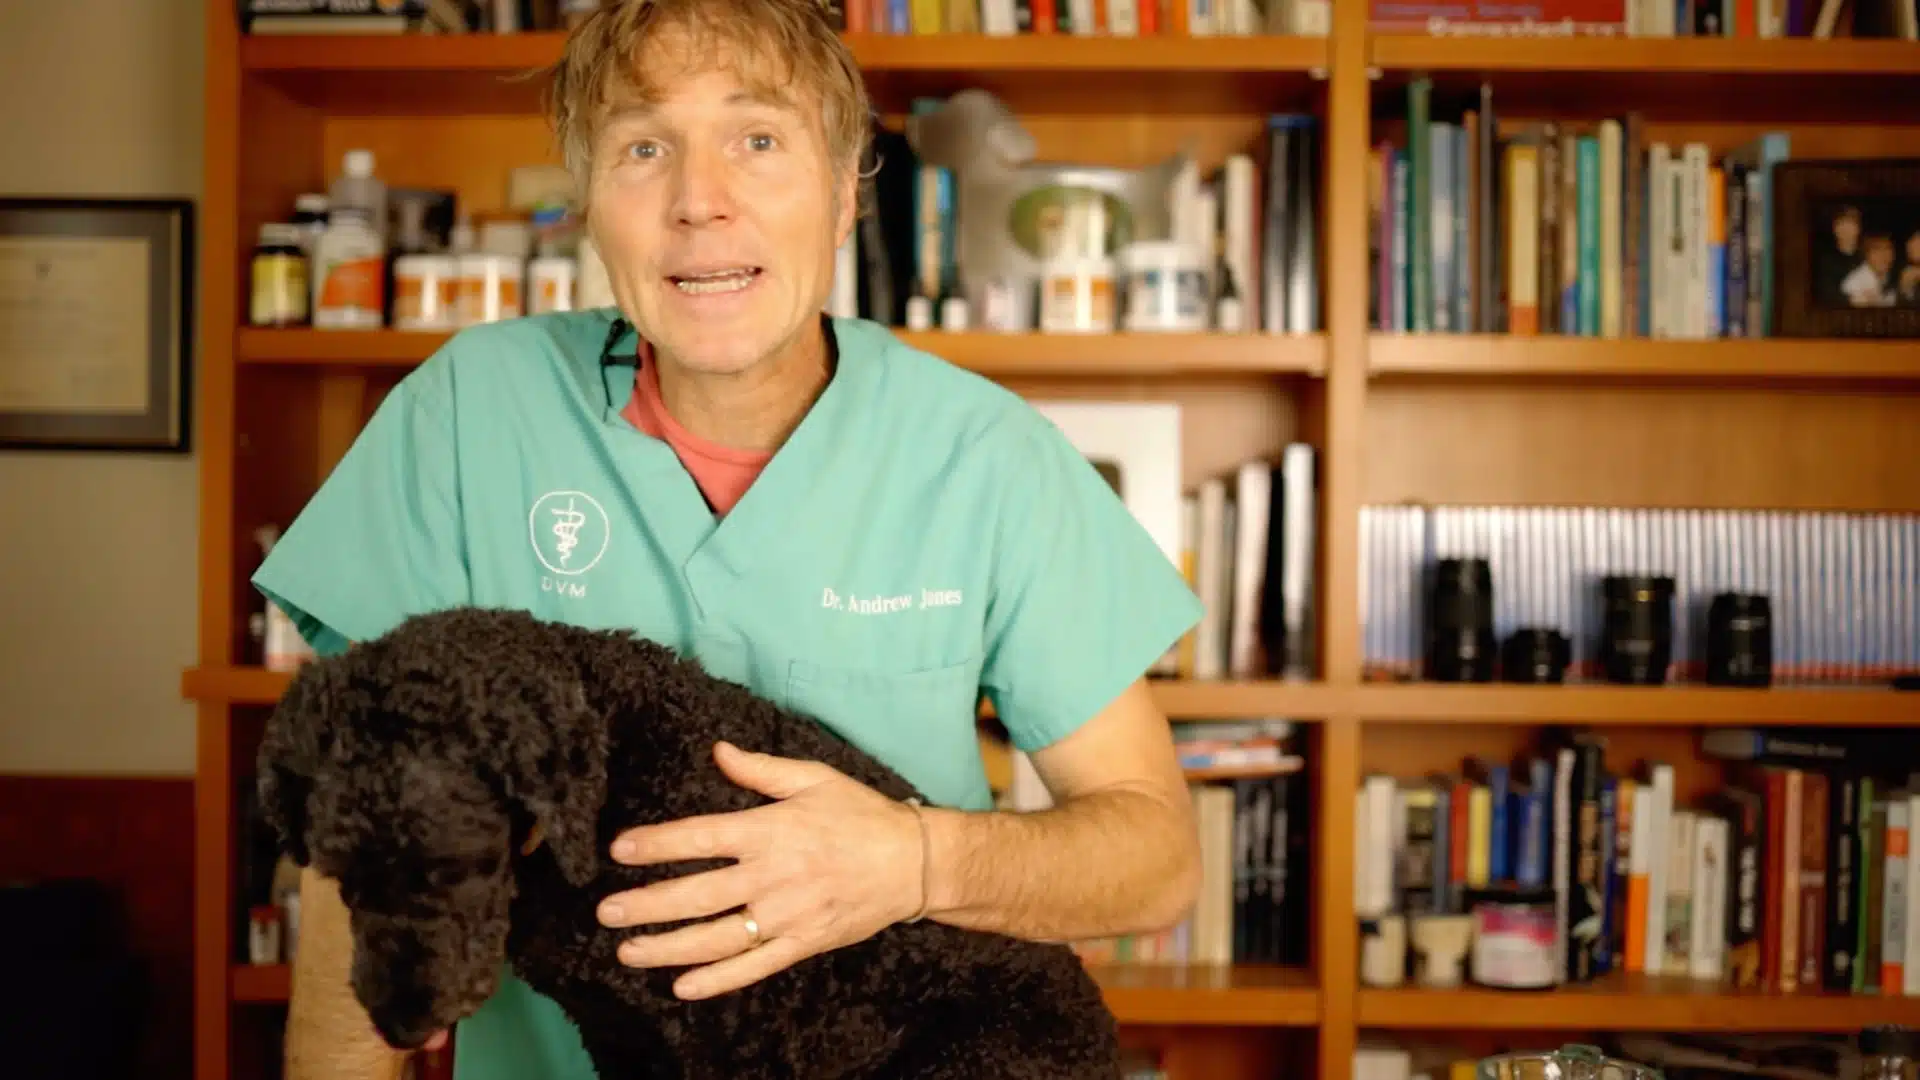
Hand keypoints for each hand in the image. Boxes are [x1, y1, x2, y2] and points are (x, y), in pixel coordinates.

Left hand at [595, 740, 925, 999]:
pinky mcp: (802, 944)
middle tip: (605, 911)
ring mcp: (787, 915)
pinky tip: (681, 985)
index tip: (619, 850)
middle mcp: (773, 875)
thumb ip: (760, 769)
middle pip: (697, 894)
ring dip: (667, 947)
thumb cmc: (861, 815)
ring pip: (716, 937)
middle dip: (646, 904)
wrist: (913, 862)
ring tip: (627, 951)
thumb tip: (717, 750)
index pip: (701, 837)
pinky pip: (752, 967)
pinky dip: (716, 980)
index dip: (657, 844)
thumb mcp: (814, 778)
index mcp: (772, 830)